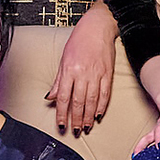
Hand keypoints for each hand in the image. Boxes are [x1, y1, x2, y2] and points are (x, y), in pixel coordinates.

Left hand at [47, 10, 117, 134]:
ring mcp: (97, 74)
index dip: (62, 114)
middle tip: (75, 131)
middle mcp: (82, 74)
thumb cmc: (79, 41)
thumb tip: (51, 97)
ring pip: (91, 100)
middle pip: (78, 102)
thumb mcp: (64, 59)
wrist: (98, 28)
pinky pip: (105, 94)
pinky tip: (98, 114)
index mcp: (69, 71)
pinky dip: (101, 106)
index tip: (61, 124)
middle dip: (76, 119)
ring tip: (86, 127)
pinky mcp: (108, 74)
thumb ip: (58, 81)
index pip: (63, 97)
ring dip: (88, 116)